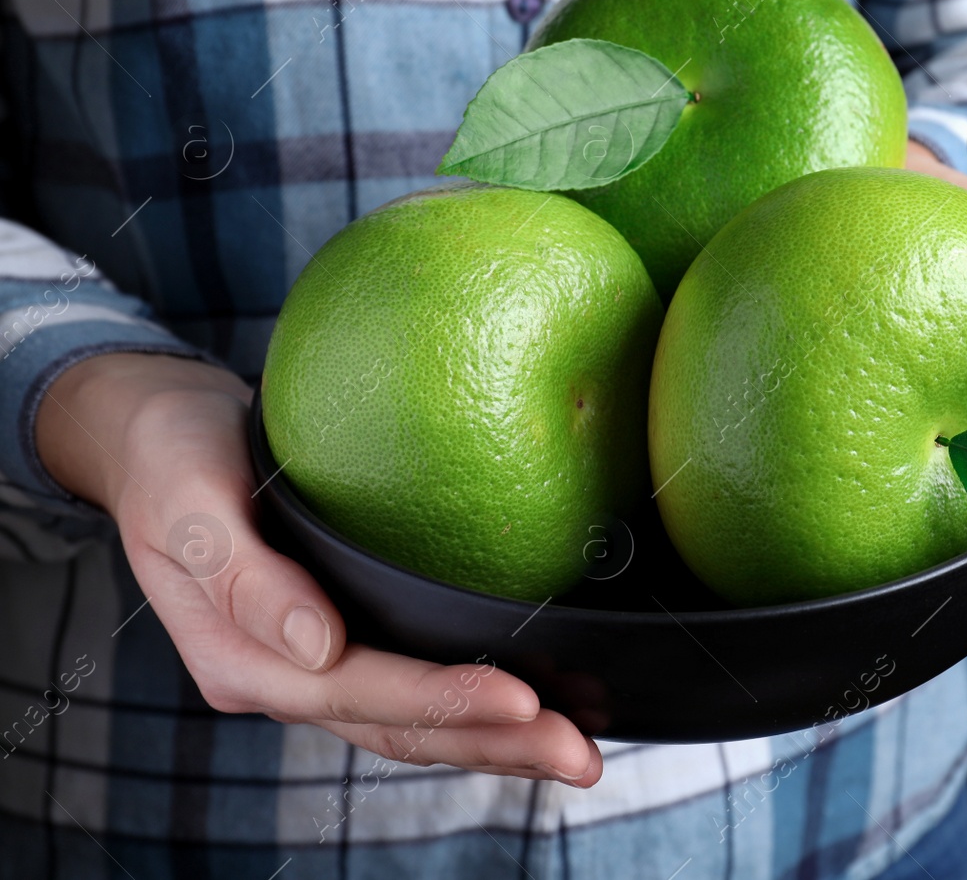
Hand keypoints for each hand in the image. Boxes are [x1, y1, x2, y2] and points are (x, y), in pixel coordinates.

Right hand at [36, 353, 600, 784]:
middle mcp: (283, 677)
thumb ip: (245, 576)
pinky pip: (413, 691)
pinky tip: (538, 706)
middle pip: (400, 729)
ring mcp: (313, 668)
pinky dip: (476, 708)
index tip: (523, 700)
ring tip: (579, 752)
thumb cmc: (173, 456)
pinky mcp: (342, 641)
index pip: (358, 692)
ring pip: (414, 725)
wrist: (158, 436)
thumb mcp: (189, 499)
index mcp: (242, 658)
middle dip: (496, 746)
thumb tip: (318, 646)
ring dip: (499, 744)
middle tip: (582, 756)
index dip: (442, 700)